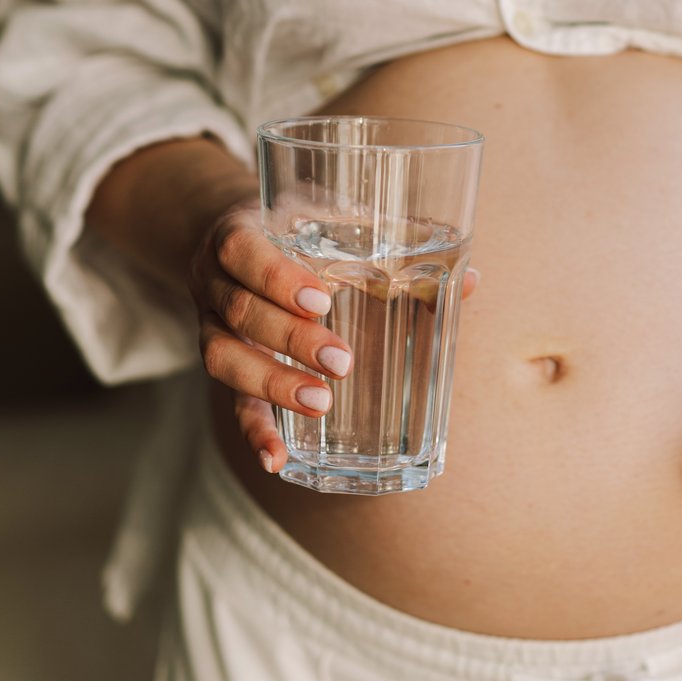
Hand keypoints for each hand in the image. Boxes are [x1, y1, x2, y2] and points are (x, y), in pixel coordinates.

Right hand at [187, 197, 480, 473]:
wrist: (233, 241)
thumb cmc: (299, 229)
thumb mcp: (333, 222)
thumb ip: (396, 244)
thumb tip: (470, 280)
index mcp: (236, 234)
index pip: (242, 250)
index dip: (277, 277)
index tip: (323, 299)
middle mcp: (214, 281)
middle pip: (240, 312)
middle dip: (290, 339)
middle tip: (342, 361)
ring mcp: (211, 325)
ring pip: (224, 358)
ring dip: (273, 384)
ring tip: (321, 403)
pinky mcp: (225, 364)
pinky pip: (230, 401)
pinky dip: (255, 431)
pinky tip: (277, 458)